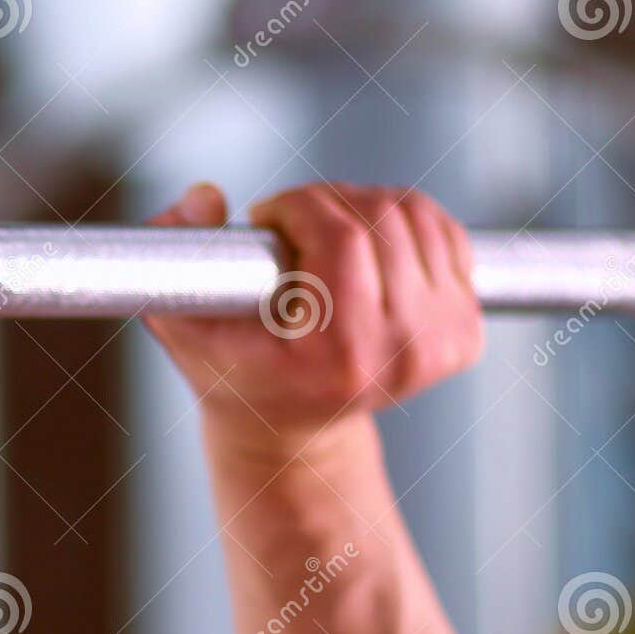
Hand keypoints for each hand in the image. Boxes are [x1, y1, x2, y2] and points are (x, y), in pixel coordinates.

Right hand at [143, 181, 483, 442]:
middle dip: (328, 200)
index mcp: (341, 358)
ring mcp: (441, 345)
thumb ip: (169, 263)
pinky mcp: (465, 335)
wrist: (293, 436)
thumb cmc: (235, 379)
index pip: (344, 237)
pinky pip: (444, 234)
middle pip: (381, 219)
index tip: (268, 218)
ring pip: (414, 216)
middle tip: (292, 220)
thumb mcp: (183, 329)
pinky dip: (403, 221)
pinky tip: (363, 249)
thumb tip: (204, 197)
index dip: (300, 205)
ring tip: (321, 234)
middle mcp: (402, 354)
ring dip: (361, 205)